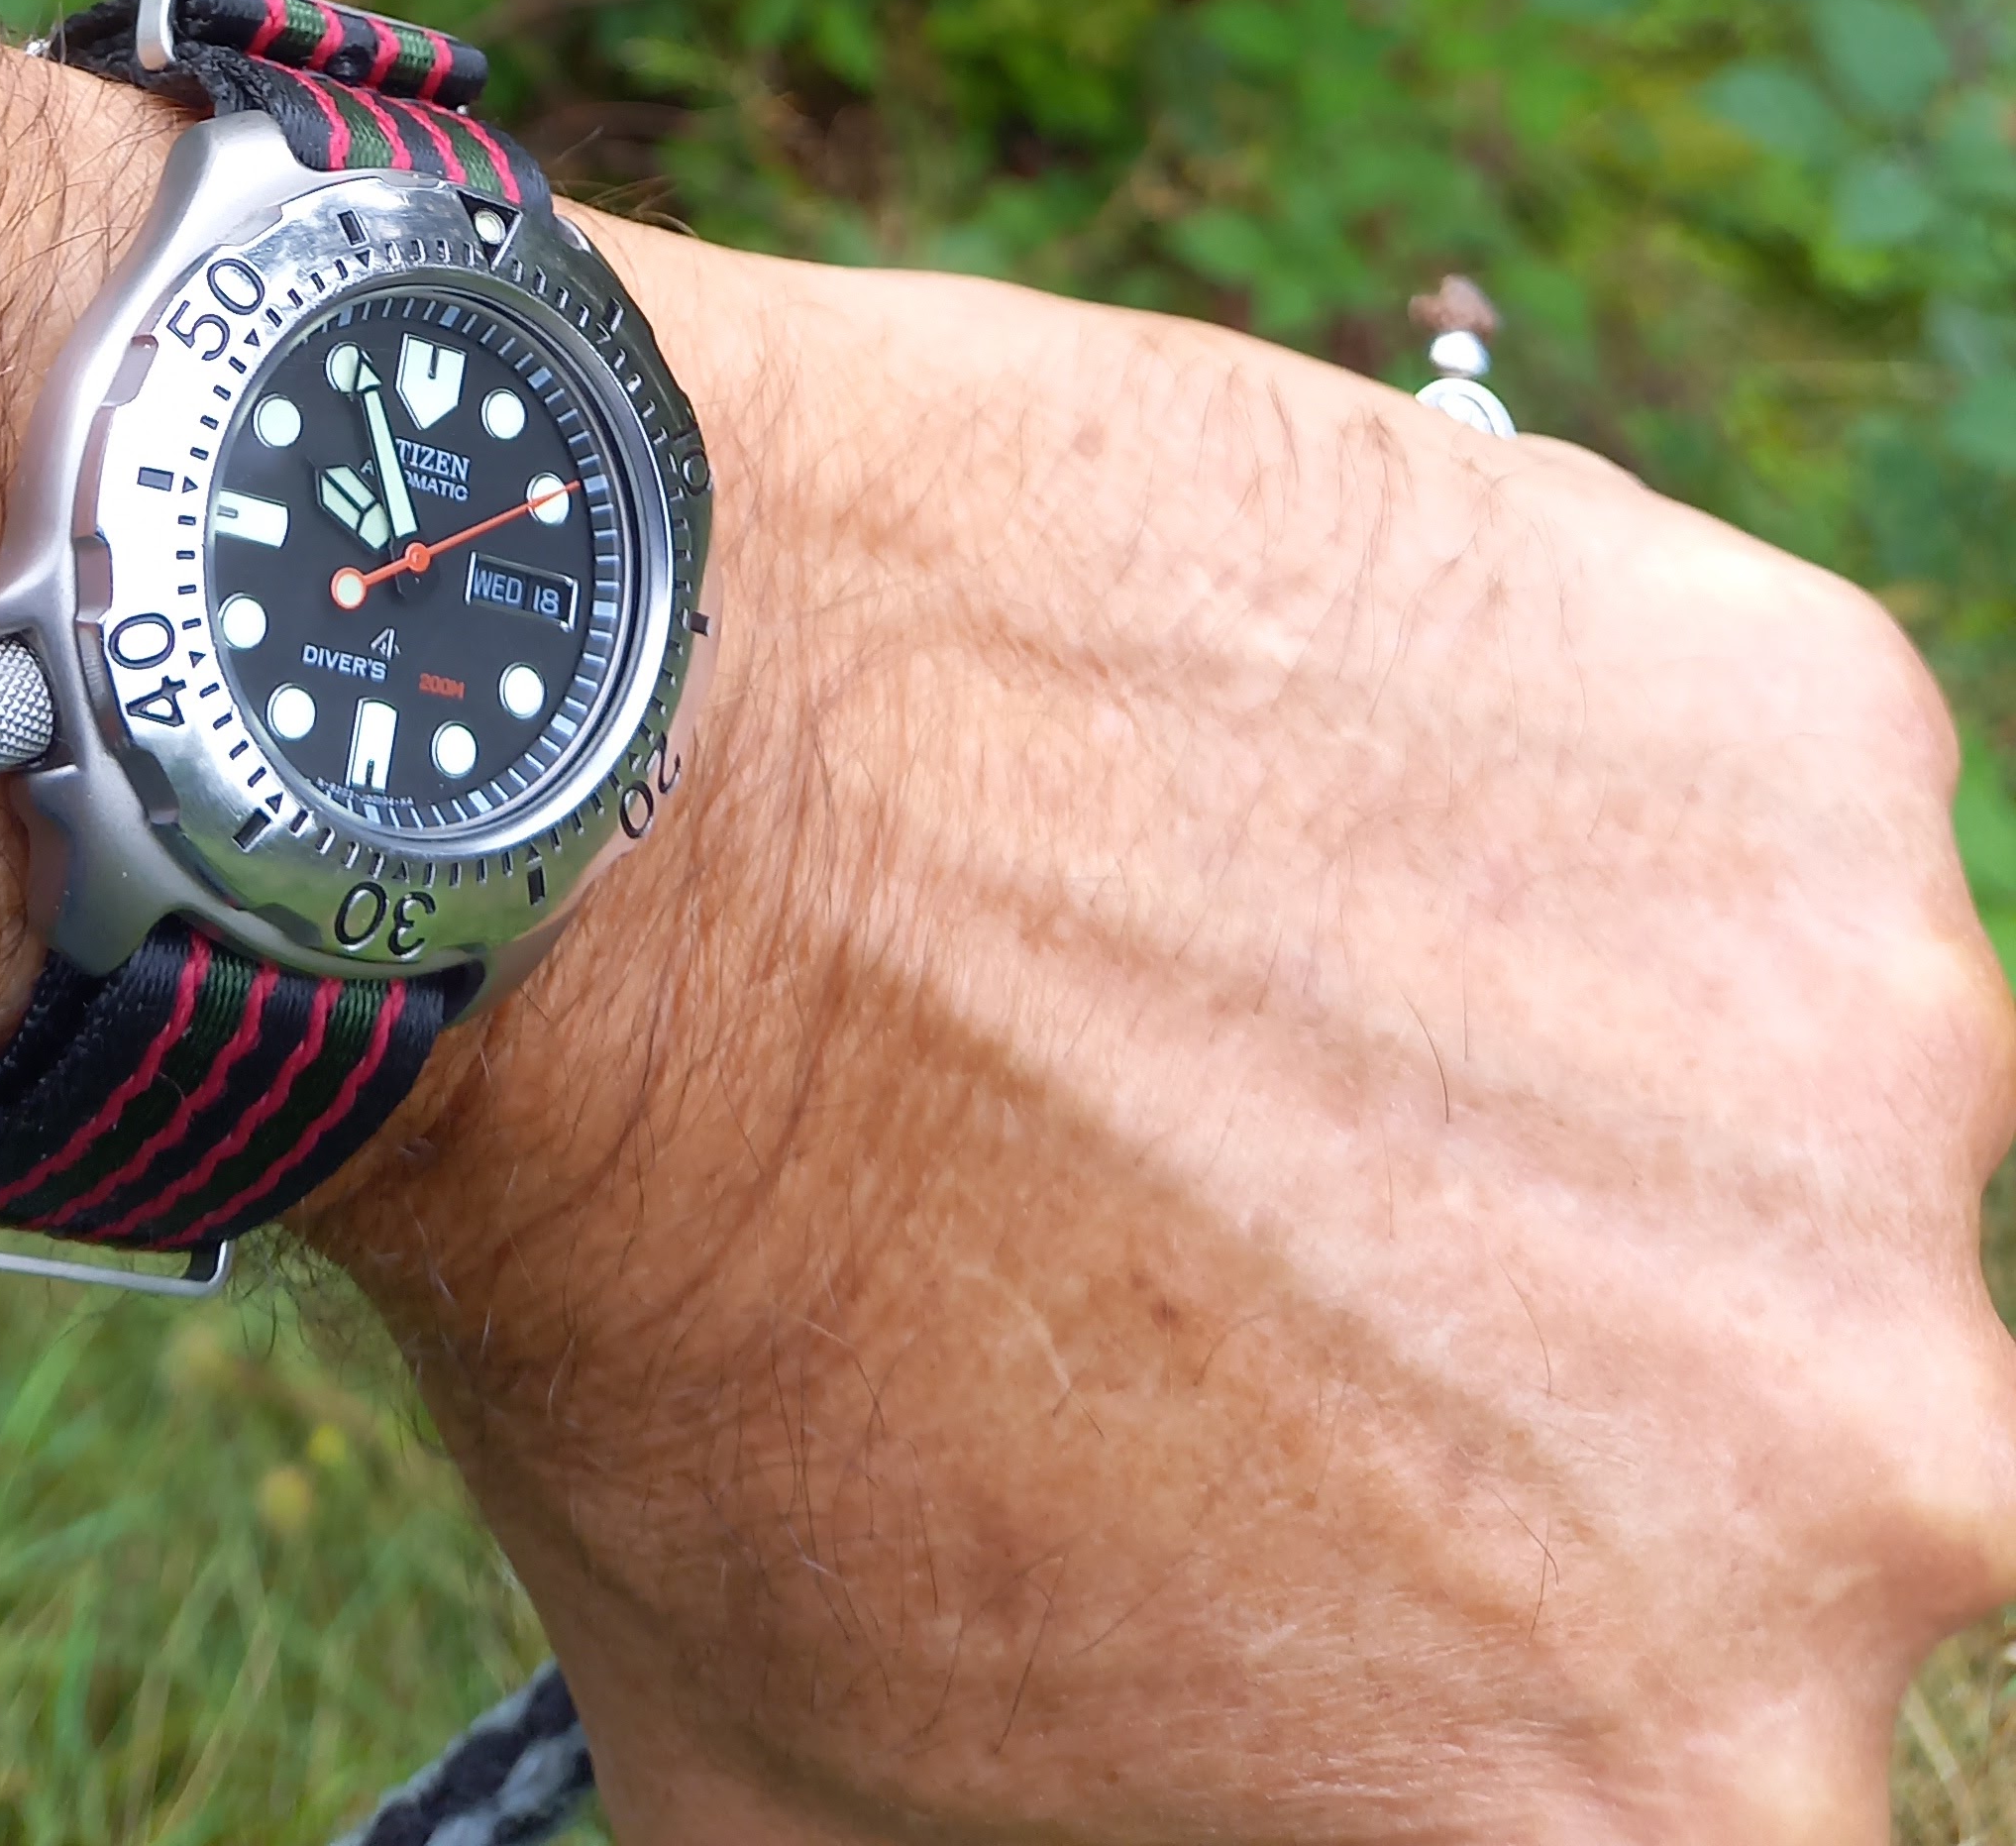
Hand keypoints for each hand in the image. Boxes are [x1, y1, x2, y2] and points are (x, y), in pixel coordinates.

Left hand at [317, 236, 2015, 1843]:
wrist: (599, 777)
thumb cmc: (679, 1294)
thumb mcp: (854, 1790)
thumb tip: (1160, 1804)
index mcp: (1666, 1801)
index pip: (1667, 1740)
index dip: (1469, 1601)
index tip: (1340, 1469)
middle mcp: (1858, 1464)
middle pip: (1759, 1415)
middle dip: (1535, 1328)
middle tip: (1255, 1183)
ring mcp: (1858, 1055)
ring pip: (1766, 1073)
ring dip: (1554, 1027)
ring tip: (1228, 937)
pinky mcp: (1794, 720)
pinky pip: (1730, 778)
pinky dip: (1543, 760)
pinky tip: (1270, 751)